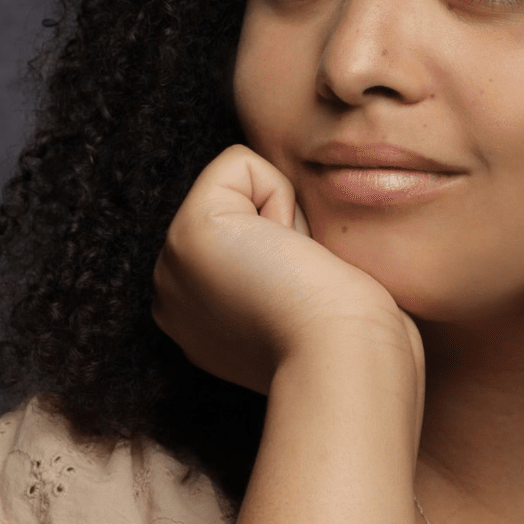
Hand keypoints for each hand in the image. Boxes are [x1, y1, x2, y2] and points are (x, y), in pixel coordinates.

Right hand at [153, 145, 420, 392]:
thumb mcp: (303, 309)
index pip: (243, 242)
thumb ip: (280, 276)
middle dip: (282, 231)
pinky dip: (280, 195)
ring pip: (238, 185)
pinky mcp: (188, 232)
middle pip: (236, 208)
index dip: (290, 252)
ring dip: (284, 219)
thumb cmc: (353, 343)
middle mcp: (175, 298)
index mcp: (199, 322)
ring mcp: (171, 267)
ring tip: (295, 275)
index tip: (304, 300)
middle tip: (301, 287)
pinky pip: (238, 162)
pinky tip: (287, 252)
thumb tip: (292, 237)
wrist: (347, 360)